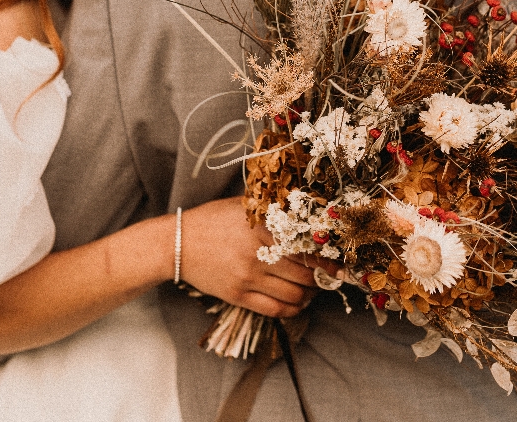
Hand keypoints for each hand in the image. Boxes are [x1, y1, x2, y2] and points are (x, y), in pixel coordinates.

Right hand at [179, 197, 340, 318]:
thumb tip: (307, 215)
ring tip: (312, 289)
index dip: (328, 259)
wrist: (177, 243)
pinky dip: (293, 309)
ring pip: (295, 295)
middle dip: (323, 279)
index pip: (307, 248)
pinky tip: (297, 303)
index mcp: (262, 228)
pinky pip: (276, 310)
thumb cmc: (212, 221)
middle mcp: (257, 254)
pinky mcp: (238, 296)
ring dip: (310, 295)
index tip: (339, 264)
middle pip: (306, 274)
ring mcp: (247, 277)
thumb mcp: (243, 208)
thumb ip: (272, 212)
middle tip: (328, 277)